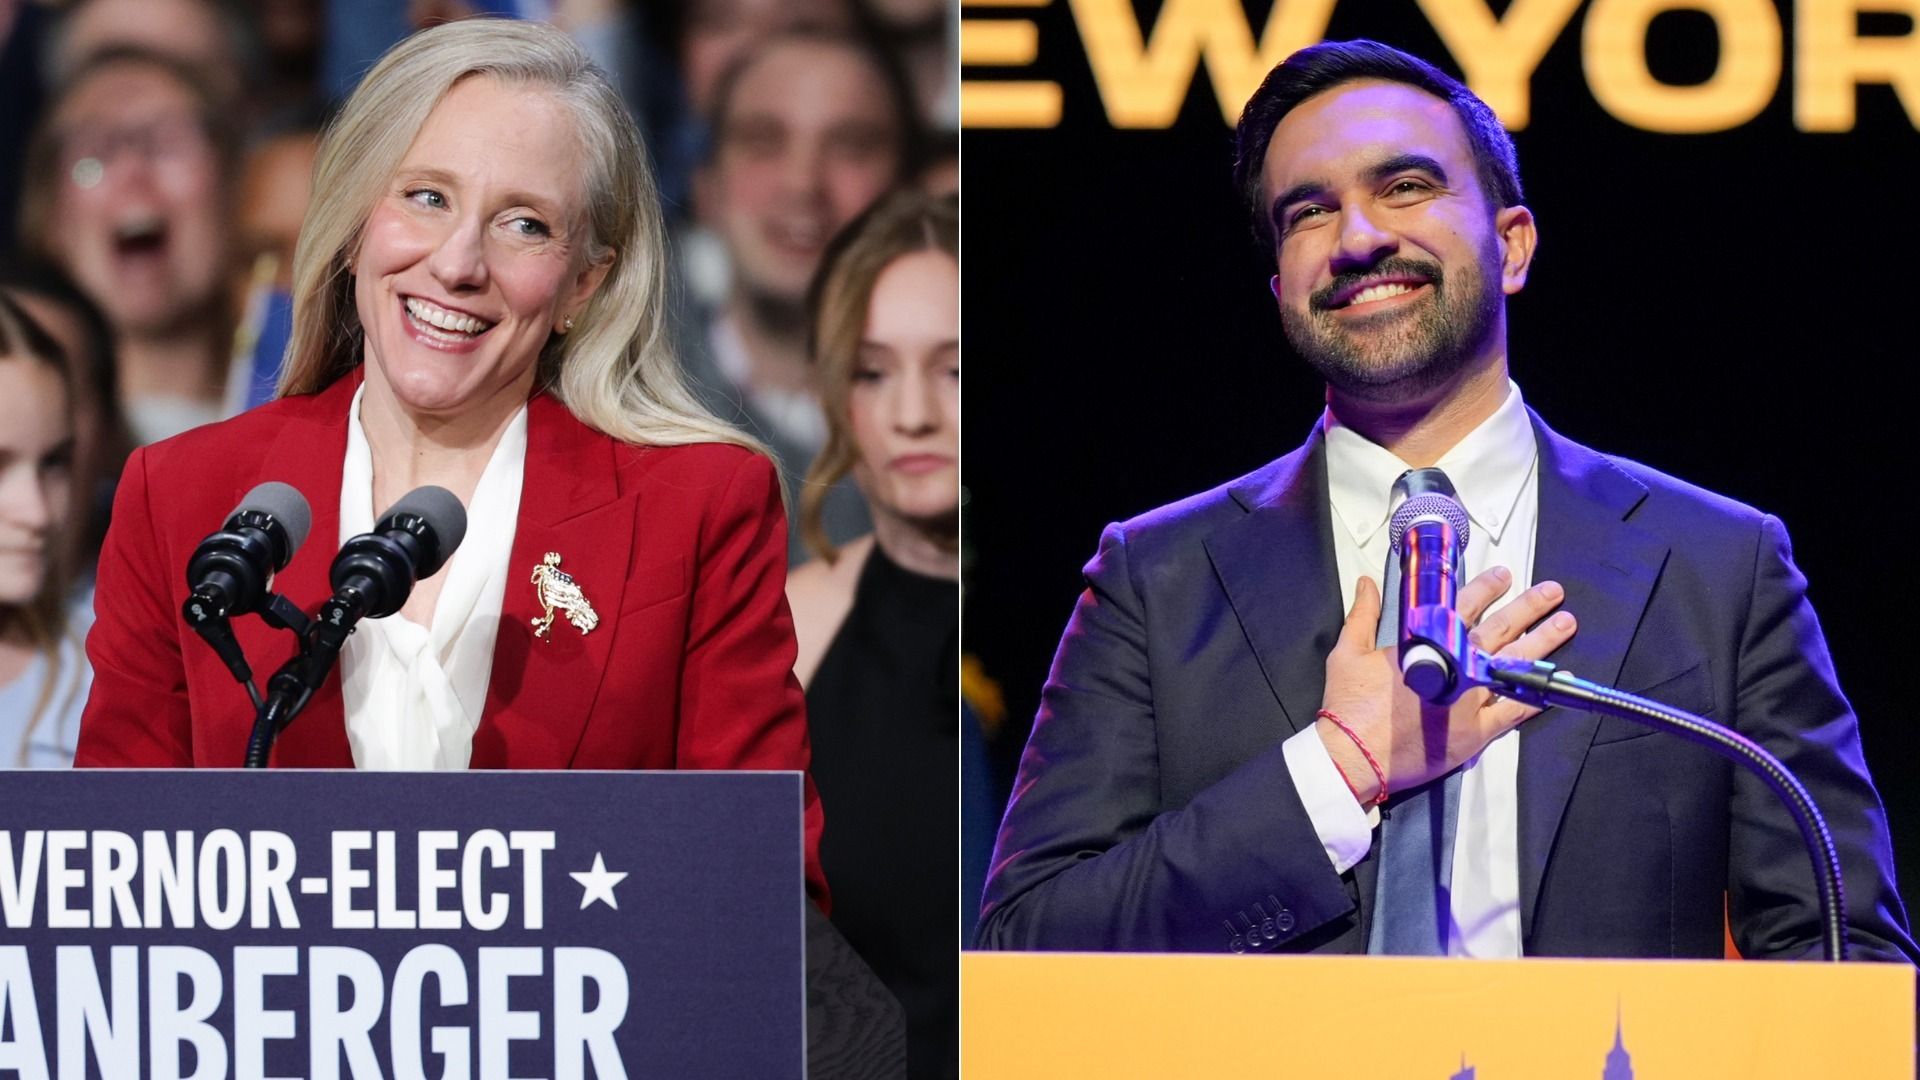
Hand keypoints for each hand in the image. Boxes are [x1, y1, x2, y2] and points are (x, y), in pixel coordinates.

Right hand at [1317, 567, 1577, 803]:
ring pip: (1515, 665)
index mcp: (1427, 643)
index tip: (1503, 575)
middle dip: (1529, 607)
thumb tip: (1366, 584)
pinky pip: (1514, 712)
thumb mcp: (1348, 652)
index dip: (1486, 587)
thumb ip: (1362, 615)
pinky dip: (1536, 697)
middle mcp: (1456, 666)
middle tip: (1551, 592)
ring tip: (1565, 624)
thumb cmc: (1350, 706)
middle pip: (1501, 629)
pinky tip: (1555, 684)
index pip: (1464, 605)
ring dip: (1543, 642)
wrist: (1354, 755)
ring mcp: (1470, 699)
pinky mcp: (1476, 732)